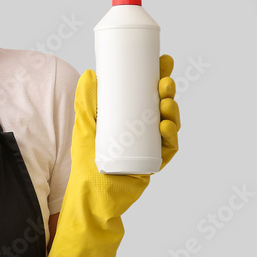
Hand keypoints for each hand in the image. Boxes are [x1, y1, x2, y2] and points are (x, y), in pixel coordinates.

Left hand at [43, 54, 181, 256]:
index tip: (163, 61)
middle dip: (168, 91)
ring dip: (172, 110)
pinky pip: (168, 149)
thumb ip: (86, 101)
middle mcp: (144, 130)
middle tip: (164, 82)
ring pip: (169, 124)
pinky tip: (164, 126)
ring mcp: (151, 147)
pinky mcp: (154, 164)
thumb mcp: (85, 126)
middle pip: (163, 106)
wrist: (90, 195)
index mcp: (131, 117)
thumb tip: (91, 73)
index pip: (149, 92)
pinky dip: (169, 137)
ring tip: (164, 102)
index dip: (159, 76)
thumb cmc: (87, 160)